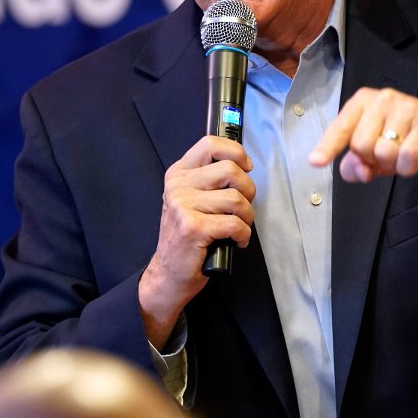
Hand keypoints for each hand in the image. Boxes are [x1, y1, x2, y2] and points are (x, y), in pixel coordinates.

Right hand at [139, 136, 254, 347]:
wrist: (168, 273)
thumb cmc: (188, 236)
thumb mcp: (192, 199)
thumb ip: (210, 180)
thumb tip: (244, 165)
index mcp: (179, 173)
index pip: (210, 144)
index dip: (235, 152)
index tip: (245, 167)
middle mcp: (178, 185)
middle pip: (230, 170)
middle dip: (248, 190)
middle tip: (243, 208)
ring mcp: (183, 205)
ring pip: (237, 199)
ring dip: (247, 217)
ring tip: (239, 227)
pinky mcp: (193, 227)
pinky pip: (235, 224)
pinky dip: (243, 235)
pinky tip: (236, 241)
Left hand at [308, 87, 417, 185]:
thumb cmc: (410, 139)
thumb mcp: (378, 151)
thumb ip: (358, 162)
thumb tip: (353, 171)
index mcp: (365, 101)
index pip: (341, 127)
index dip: (328, 146)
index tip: (315, 162)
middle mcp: (383, 99)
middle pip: (360, 145)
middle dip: (372, 159)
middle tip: (389, 153)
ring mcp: (406, 109)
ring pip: (382, 153)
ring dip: (393, 164)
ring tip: (404, 153)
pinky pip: (406, 158)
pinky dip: (409, 168)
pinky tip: (416, 159)